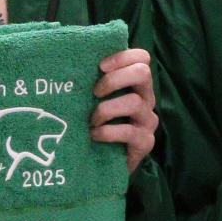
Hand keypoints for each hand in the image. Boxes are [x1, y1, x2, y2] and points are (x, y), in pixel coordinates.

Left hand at [90, 47, 157, 173]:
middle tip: (94, 92)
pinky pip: (129, 131)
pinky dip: (107, 132)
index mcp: (136, 84)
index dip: (122, 57)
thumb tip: (73, 58)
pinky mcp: (145, 142)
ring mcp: (148, 120)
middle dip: (114, 79)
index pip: (142, 57)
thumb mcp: (94, 99)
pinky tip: (94, 135)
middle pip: (142, 72)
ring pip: (134, 102)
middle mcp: (146, 98)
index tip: (99, 66)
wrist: (102, 163)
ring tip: (91, 120)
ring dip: (106, 109)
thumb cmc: (95, 124)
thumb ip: (93, 80)